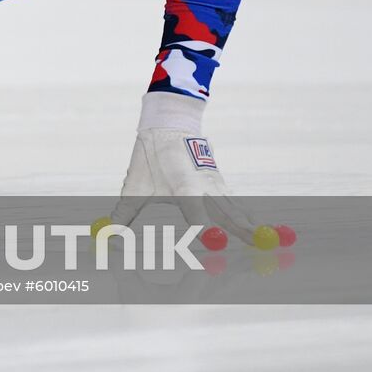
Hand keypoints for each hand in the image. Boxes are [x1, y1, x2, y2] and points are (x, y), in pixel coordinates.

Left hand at [108, 92, 258, 244]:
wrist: (167, 127)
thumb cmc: (148, 160)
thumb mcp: (134, 186)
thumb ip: (125, 213)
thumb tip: (109, 236)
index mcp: (182, 184)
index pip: (194, 209)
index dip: (199, 226)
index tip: (205, 240)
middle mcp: (203, 185)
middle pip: (224, 210)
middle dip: (238, 228)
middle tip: (255, 244)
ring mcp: (215, 183)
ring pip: (233, 205)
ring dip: (247, 222)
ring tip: (263, 238)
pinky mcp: (219, 183)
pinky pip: (233, 201)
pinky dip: (245, 213)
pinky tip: (257, 226)